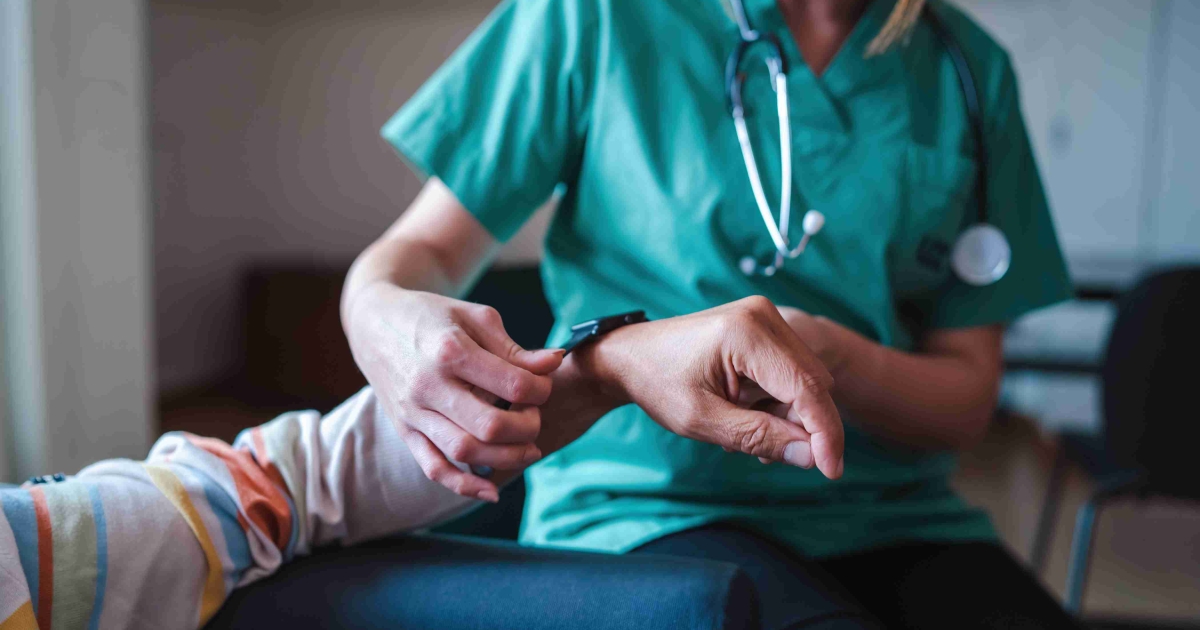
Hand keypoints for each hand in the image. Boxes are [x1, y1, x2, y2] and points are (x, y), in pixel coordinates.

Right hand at [344, 282, 563, 500]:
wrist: (374, 323)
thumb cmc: (431, 316)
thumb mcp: (475, 318)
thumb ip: (514, 348)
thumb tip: (555, 362)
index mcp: (451, 351)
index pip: (512, 384)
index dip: (540, 389)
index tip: (543, 385)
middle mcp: (428, 386)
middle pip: (489, 425)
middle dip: (527, 427)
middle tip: (535, 416)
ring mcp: (413, 412)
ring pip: (464, 451)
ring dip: (506, 458)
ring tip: (529, 449)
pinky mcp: (405, 431)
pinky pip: (433, 468)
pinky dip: (464, 486)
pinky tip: (492, 491)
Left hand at [581, 297, 844, 477]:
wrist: (631, 355)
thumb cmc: (658, 384)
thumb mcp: (702, 420)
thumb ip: (759, 436)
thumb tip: (811, 458)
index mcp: (747, 333)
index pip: (807, 388)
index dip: (825, 433)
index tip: (832, 472)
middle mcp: (763, 315)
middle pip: (813, 383)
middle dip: (801, 425)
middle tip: (762, 452)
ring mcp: (765, 317)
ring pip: (806, 380)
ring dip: (786, 414)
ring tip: (741, 426)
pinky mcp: (763, 326)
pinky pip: (791, 371)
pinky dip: (778, 400)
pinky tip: (746, 411)